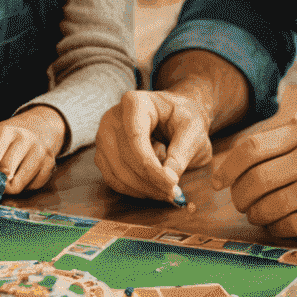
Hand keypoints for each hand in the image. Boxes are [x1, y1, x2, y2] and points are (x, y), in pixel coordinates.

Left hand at [0, 107, 65, 193]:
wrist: (39, 128)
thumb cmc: (7, 139)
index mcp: (1, 130)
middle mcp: (20, 137)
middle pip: (0, 171)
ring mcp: (37, 149)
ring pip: (14, 184)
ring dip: (6, 189)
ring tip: (4, 183)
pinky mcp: (49, 163)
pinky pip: (31, 187)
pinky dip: (24, 188)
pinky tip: (22, 178)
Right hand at [95, 89, 214, 202]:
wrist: (175, 115)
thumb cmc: (183, 118)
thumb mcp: (193, 130)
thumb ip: (181, 153)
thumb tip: (168, 179)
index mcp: (135, 102)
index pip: (136, 137)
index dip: (151, 164)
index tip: (172, 183)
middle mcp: (113, 116)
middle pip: (125, 156)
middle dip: (150, 180)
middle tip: (174, 193)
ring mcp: (104, 135)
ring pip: (116, 171)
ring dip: (142, 188)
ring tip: (166, 191)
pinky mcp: (104, 153)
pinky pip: (112, 179)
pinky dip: (133, 190)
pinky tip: (152, 190)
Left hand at [214, 114, 296, 236]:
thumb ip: (283, 140)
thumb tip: (235, 162)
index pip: (252, 148)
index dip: (228, 167)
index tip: (218, 182)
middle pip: (258, 178)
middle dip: (240, 195)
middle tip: (239, 203)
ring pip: (273, 204)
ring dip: (257, 214)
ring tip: (257, 215)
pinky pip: (294, 224)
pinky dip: (277, 228)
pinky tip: (277, 226)